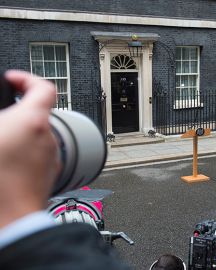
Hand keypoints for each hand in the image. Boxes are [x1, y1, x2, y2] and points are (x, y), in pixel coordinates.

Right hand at [0, 70, 59, 227]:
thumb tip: (2, 119)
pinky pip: (36, 156)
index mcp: (33, 121)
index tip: (11, 80)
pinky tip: (4, 163)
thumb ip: (1, 120)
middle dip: (16, 111)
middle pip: (38, 113)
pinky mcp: (48, 175)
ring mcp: (50, 158)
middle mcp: (48, 138)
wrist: (11, 223)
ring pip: (36, 136)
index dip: (26, 79)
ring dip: (18, 133)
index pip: (43, 87)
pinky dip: (23, 152)